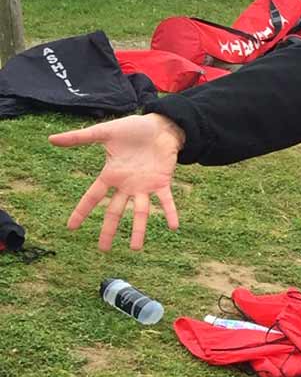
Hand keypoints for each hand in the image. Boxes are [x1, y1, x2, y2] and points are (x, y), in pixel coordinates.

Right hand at [49, 114, 183, 249]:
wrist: (160, 126)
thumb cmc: (133, 128)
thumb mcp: (103, 132)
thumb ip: (79, 138)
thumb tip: (51, 139)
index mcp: (111, 175)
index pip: (92, 197)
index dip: (82, 212)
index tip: (71, 228)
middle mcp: (127, 185)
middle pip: (114, 212)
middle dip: (108, 230)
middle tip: (103, 250)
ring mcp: (145, 186)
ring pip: (140, 212)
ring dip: (138, 230)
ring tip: (135, 248)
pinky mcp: (162, 182)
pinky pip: (166, 201)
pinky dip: (170, 212)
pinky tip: (173, 226)